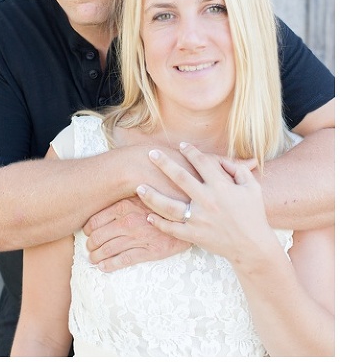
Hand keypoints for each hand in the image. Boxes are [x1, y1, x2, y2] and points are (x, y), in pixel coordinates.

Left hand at [83, 196, 190, 271]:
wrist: (189, 212)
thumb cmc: (162, 200)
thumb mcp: (140, 194)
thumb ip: (122, 199)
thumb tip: (101, 202)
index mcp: (123, 206)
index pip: (95, 221)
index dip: (87, 229)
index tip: (86, 233)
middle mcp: (128, 222)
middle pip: (99, 237)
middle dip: (91, 245)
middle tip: (89, 248)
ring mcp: (139, 237)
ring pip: (109, 249)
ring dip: (97, 256)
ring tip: (93, 259)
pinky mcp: (151, 251)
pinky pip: (125, 260)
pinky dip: (111, 265)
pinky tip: (103, 268)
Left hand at [136, 143, 272, 263]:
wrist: (253, 247)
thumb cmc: (253, 215)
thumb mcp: (252, 188)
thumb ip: (238, 170)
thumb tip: (222, 160)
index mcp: (221, 187)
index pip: (203, 163)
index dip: (191, 152)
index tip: (181, 145)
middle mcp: (207, 201)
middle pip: (180, 178)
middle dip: (164, 164)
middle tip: (151, 154)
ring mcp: (199, 219)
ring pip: (169, 205)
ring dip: (152, 196)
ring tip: (138, 187)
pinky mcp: (194, 235)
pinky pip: (172, 229)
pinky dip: (159, 223)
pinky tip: (149, 216)